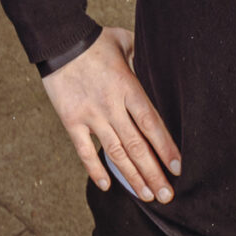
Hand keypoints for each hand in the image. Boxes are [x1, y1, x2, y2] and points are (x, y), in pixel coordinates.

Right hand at [41, 27, 180, 202]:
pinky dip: (94, 170)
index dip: (165, 148)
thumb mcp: (125, 42)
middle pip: (137, 145)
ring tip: (146, 196)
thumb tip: (158, 66)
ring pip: (115, 153)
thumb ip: (143, 57)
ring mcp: (90, 115)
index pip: (151, 124)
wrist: (58, 40)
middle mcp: (111, 105)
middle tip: (167, 196)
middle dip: (153, 173)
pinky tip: (107, 186)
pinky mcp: (71, 120)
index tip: (178, 168)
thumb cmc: (94, 41)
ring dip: (131, 177)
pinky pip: (83, 150)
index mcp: (128, 87)